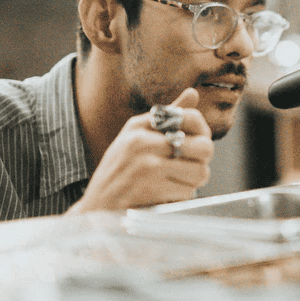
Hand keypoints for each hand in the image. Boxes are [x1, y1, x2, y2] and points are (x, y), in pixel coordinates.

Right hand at [68, 88, 213, 213]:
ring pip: (200, 172)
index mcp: (139, 126)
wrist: (95, 208)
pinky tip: (165, 194)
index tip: (194, 144)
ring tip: (175, 181)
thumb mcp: (135, 136)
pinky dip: (181, 196)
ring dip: (192, 182)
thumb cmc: (119, 170)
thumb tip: (193, 92)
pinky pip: (188, 192)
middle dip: (202, 161)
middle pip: (204, 147)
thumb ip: (167, 116)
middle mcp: (143, 142)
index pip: (192, 118)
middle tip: (190, 167)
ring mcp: (147, 166)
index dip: (202, 133)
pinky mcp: (151, 189)